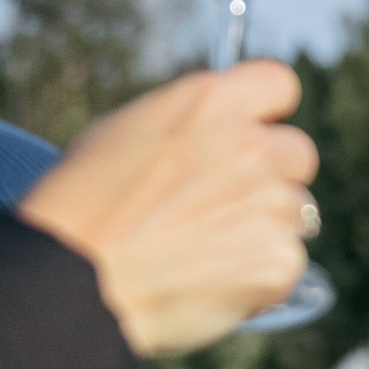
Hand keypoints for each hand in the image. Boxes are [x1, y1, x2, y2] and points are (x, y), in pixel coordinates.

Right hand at [16, 62, 316, 355]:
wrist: (70, 283)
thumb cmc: (80, 209)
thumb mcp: (125, 133)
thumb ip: (191, 126)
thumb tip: (224, 132)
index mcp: (210, 103)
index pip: (279, 84)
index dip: (266, 112)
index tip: (252, 132)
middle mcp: (251, 147)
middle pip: (298, 153)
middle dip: (272, 176)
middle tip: (222, 205)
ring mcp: (271, 205)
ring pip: (296, 213)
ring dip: (264, 229)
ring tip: (202, 251)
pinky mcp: (278, 260)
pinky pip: (287, 265)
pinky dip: (260, 278)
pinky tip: (210, 283)